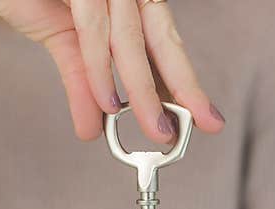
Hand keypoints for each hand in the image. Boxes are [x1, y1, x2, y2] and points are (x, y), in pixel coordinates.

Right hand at [0, 0, 224, 141]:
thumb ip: (84, 85)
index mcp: (133, 7)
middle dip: (184, 91)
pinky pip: (94, 33)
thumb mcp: (68, 46)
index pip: (166, 49)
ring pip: (132, 46)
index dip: (186, 87)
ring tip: (154, 130)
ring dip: (144, 95)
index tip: (206, 119)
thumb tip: (93, 129)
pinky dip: (100, 72)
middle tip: (193, 128)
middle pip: (165, 45)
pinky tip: (108, 103)